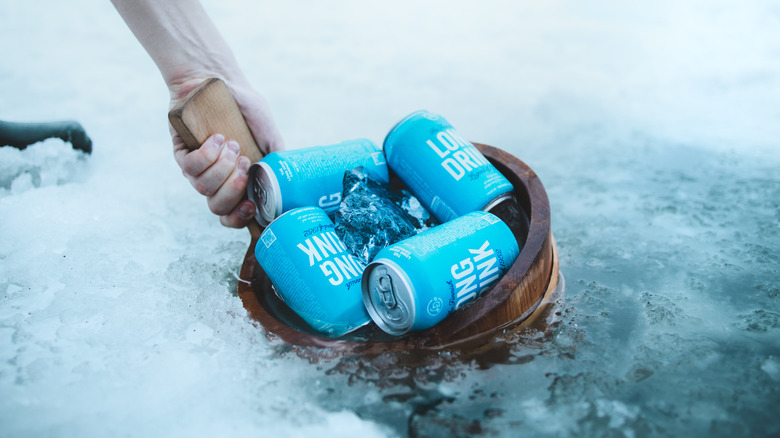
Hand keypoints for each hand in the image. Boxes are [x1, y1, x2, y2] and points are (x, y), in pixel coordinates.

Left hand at [170, 78, 283, 227]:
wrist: (220, 81)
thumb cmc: (246, 108)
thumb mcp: (270, 136)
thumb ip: (278, 162)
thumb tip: (290, 189)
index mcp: (238, 182)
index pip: (233, 216)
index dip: (240, 219)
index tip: (251, 205)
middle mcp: (216, 180)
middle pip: (218, 208)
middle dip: (233, 188)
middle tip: (243, 163)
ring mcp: (197, 169)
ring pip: (203, 189)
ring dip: (222, 167)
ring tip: (231, 143)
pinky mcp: (181, 153)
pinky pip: (190, 168)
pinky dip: (207, 155)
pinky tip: (216, 138)